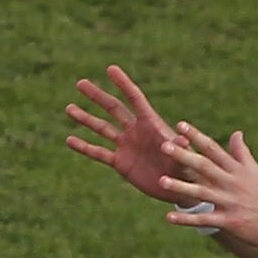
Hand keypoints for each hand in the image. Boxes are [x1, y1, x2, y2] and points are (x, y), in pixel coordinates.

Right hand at [61, 65, 194, 204]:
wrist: (181, 188)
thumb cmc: (189, 170)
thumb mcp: (185, 159)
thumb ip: (180, 149)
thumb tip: (181, 139)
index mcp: (151, 124)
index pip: (134, 98)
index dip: (123, 83)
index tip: (110, 69)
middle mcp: (136, 131)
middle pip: (113, 109)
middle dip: (97, 96)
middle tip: (80, 83)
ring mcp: (127, 146)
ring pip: (101, 128)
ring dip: (85, 119)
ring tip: (69, 108)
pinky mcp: (121, 163)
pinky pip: (98, 153)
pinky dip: (84, 147)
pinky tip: (69, 140)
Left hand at [156, 123, 257, 244]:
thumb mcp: (255, 172)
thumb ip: (242, 153)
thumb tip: (236, 132)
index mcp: (237, 169)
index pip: (214, 149)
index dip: (196, 137)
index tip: (180, 125)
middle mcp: (232, 183)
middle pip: (205, 166)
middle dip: (184, 155)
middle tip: (164, 145)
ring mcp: (230, 202)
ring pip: (202, 192)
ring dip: (180, 187)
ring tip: (160, 181)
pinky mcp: (230, 221)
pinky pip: (204, 220)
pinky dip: (186, 219)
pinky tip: (168, 217)